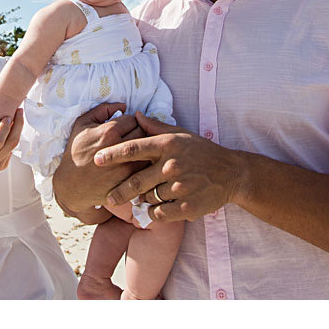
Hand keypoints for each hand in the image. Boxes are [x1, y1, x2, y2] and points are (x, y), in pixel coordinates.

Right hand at [0, 95, 22, 184]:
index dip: (6, 126)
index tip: (9, 113)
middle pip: (12, 144)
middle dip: (18, 126)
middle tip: (20, 112)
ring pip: (13, 147)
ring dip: (16, 131)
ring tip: (16, 118)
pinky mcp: (1, 167)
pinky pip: (10, 151)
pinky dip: (10, 139)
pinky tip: (9, 130)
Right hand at [52, 102, 146, 220]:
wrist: (71, 184)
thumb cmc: (76, 151)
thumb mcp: (82, 124)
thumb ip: (102, 109)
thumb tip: (123, 105)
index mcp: (109, 132)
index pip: (134, 119)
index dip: (131, 122)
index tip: (126, 128)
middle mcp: (119, 148)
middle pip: (144, 133)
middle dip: (139, 133)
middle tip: (131, 138)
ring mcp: (126, 166)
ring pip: (148, 150)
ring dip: (145, 149)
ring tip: (136, 150)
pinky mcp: (129, 181)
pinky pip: (146, 167)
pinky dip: (144, 164)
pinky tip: (136, 163)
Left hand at [94, 112, 241, 222]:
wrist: (231, 173)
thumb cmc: (202, 152)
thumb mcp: (181, 134)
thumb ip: (156, 127)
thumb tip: (136, 115)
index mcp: (168, 145)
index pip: (134, 148)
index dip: (113, 154)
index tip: (96, 159)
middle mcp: (172, 165)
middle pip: (136, 180)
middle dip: (119, 191)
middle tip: (109, 197)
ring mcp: (180, 187)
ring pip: (148, 198)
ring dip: (143, 200)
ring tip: (143, 199)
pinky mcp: (186, 206)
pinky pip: (160, 213)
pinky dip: (155, 212)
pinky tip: (157, 208)